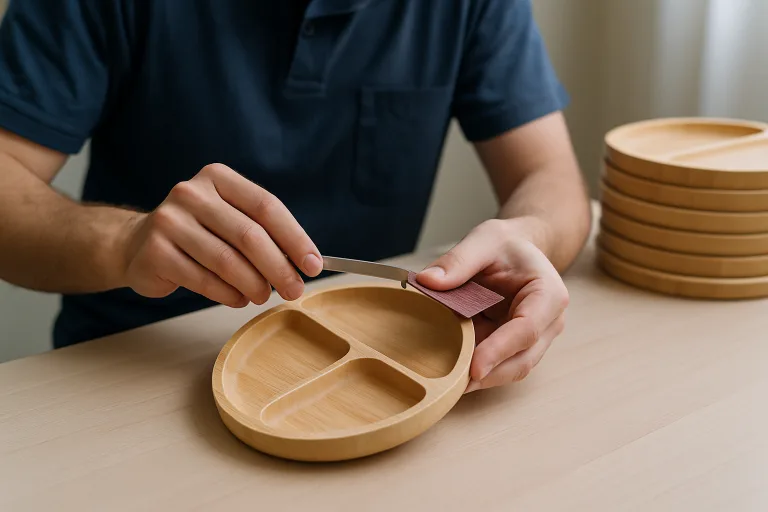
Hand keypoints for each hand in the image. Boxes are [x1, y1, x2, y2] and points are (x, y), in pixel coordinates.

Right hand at [119, 163, 321, 306]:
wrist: (139, 244)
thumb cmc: (200, 233)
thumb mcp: (231, 220)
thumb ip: (264, 234)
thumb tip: (307, 264)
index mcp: (218, 177)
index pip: (266, 206)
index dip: (295, 238)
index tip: (314, 266)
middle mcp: (191, 193)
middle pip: (249, 235)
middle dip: (279, 268)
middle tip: (294, 290)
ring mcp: (169, 221)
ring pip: (227, 261)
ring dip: (254, 285)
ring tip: (262, 296)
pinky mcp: (155, 252)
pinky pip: (204, 280)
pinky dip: (228, 294)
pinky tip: (238, 298)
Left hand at [416, 218, 567, 392]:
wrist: (518, 250)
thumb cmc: (506, 245)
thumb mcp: (483, 240)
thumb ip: (458, 261)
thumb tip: (427, 281)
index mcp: (548, 294)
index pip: (527, 329)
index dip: (500, 350)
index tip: (473, 368)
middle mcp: (549, 322)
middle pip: (523, 359)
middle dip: (489, 374)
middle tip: (452, 386)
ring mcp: (535, 338)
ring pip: (512, 368)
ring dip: (482, 378)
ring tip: (448, 385)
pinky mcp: (516, 346)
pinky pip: (499, 365)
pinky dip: (477, 371)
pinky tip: (451, 373)